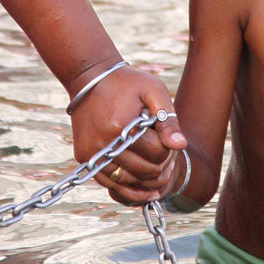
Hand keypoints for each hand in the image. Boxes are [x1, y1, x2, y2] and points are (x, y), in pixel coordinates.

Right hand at [68, 64, 185, 197]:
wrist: (89, 78)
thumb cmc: (127, 83)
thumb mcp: (153, 91)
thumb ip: (168, 120)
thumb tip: (180, 146)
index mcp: (121, 126)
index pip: (157, 154)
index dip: (168, 149)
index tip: (166, 139)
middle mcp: (103, 143)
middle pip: (143, 171)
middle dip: (159, 166)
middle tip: (163, 155)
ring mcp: (90, 152)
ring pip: (126, 182)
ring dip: (143, 180)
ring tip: (155, 170)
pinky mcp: (82, 156)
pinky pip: (108, 182)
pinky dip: (125, 185)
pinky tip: (140, 183)